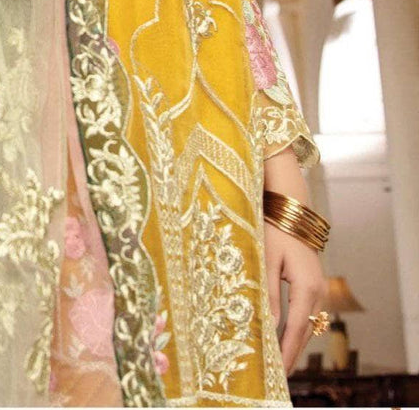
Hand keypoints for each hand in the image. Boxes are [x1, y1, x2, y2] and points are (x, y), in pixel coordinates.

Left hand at [264, 220, 329, 376]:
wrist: (291, 208)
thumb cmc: (274, 230)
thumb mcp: (266, 261)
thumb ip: (268, 294)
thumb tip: (268, 326)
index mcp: (306, 286)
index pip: (297, 328)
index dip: (287, 351)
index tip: (278, 372)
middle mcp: (318, 291)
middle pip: (306, 332)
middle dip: (292, 355)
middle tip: (278, 377)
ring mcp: (319, 288)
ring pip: (308, 325)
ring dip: (295, 344)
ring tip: (280, 365)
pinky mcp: (314, 285)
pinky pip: (308, 315)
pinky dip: (298, 330)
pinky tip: (285, 340)